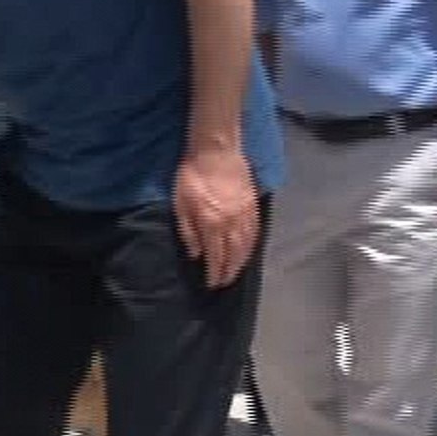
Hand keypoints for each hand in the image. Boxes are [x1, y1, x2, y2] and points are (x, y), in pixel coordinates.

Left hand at [173, 145, 259, 287]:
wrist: (216, 151)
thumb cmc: (192, 176)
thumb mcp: (181, 203)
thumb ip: (189, 231)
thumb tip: (196, 254)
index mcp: (213, 224)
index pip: (216, 256)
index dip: (215, 273)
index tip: (212, 284)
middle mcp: (232, 224)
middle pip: (234, 254)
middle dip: (230, 271)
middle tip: (225, 283)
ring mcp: (245, 214)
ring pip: (247, 245)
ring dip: (242, 262)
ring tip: (236, 271)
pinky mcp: (253, 205)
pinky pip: (255, 231)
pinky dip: (252, 245)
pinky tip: (249, 250)